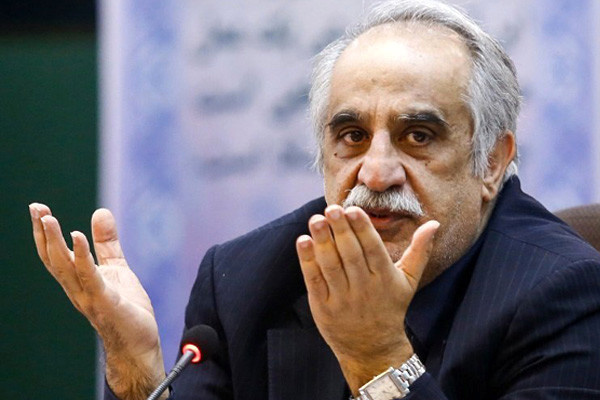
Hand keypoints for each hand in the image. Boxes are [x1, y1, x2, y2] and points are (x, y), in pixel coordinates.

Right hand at [29, 203, 165, 399]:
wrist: (139, 344)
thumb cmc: (126, 309)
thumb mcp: (116, 268)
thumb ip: (106, 243)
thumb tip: (100, 211)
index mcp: (78, 281)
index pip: (54, 255)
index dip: (44, 233)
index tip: (38, 208)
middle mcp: (77, 289)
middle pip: (53, 259)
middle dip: (42, 233)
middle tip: (35, 207)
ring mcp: (88, 296)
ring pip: (64, 267)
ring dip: (55, 242)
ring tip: (47, 218)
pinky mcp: (105, 301)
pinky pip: (90, 277)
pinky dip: (82, 256)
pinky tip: (77, 236)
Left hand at [295, 204, 438, 392]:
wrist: (373, 349)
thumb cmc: (391, 308)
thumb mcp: (409, 281)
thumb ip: (420, 251)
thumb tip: (434, 224)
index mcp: (385, 278)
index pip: (373, 249)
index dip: (363, 229)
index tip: (353, 210)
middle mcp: (364, 288)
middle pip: (351, 254)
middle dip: (341, 230)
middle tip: (332, 208)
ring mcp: (342, 298)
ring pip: (331, 265)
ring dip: (322, 241)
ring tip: (316, 220)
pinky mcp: (323, 306)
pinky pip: (314, 280)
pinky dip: (307, 261)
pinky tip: (303, 241)